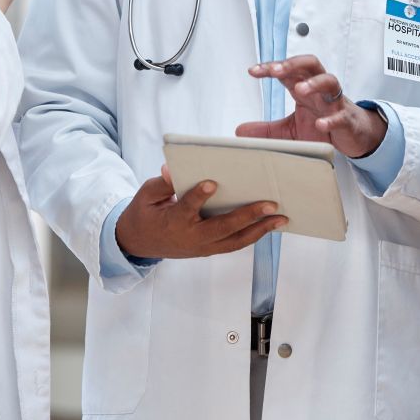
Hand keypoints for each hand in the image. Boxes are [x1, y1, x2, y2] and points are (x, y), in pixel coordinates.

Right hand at [114, 165, 287, 259]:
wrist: (138, 242)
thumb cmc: (145, 213)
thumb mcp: (147, 194)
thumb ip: (162, 183)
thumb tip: (171, 169)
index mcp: (173, 221)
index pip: (187, 207)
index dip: (198, 196)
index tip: (211, 183)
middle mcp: (191, 237)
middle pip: (222, 228)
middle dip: (248, 216)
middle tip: (270, 204)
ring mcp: (202, 247)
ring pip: (234, 241)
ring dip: (260, 230)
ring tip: (281, 219)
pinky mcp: (209, 250)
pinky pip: (234, 244)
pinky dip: (253, 236)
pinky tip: (269, 226)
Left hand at [235, 55, 386, 158]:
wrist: (353, 136)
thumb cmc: (324, 124)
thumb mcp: (290, 128)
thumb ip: (266, 129)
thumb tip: (240, 130)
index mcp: (305, 87)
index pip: (287, 71)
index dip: (271, 68)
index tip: (253, 71)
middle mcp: (320, 90)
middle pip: (310, 64)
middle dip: (293, 64)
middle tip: (276, 71)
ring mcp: (335, 103)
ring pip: (329, 81)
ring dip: (314, 83)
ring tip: (300, 90)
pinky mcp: (347, 119)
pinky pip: (341, 115)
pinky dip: (331, 119)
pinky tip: (320, 124)